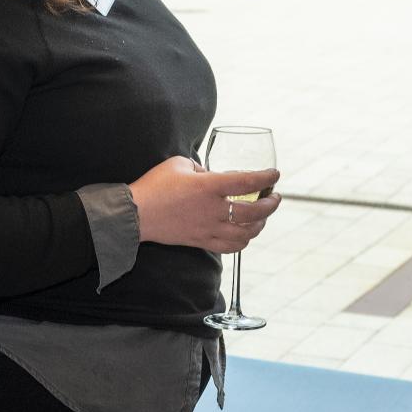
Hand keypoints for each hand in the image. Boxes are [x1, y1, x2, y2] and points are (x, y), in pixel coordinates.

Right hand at [129, 156, 281, 253]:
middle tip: (275, 197)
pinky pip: (230, 247)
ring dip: (260, 225)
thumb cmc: (154, 186)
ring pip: (246, 234)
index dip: (266, 177)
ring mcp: (208, 229)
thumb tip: (210, 173)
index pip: (247, 182)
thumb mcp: (179, 164)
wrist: (135, 214)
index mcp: (209, 186)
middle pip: (255, 212)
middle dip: (271, 205)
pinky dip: (243, 241)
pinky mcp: (201, 242)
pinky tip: (244, 234)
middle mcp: (213, 210)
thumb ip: (201, 167)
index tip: (275, 174)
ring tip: (262, 217)